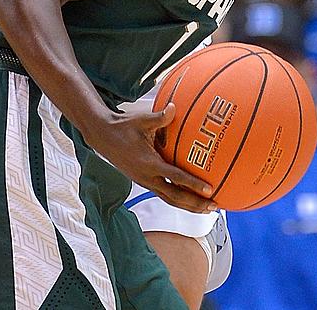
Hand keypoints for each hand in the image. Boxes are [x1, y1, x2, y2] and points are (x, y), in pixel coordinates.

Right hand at [86, 103, 216, 213]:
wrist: (103, 136)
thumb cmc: (123, 126)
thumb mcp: (140, 120)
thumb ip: (159, 117)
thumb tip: (175, 107)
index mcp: (148, 163)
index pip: (175, 177)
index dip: (193, 184)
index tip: (209, 189)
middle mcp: (147, 177)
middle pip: (175, 197)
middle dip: (195, 204)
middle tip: (214, 206)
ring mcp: (144, 182)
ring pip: (170, 200)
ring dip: (189, 206)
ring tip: (207, 209)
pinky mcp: (143, 182)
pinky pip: (164, 194)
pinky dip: (178, 199)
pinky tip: (189, 198)